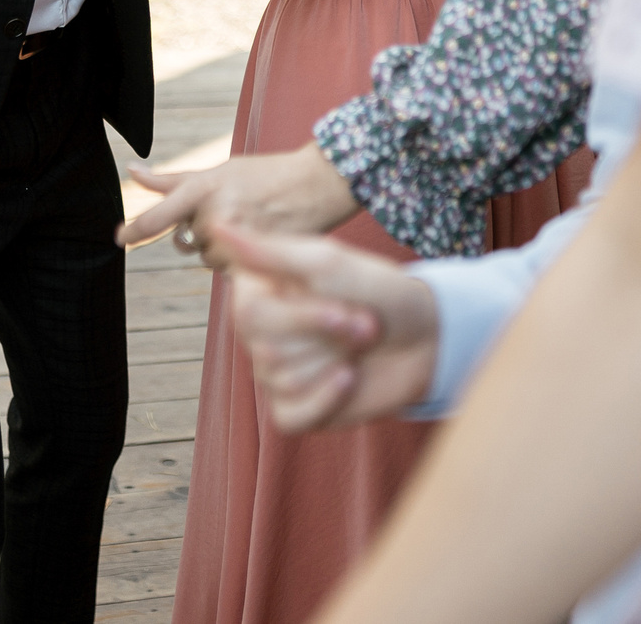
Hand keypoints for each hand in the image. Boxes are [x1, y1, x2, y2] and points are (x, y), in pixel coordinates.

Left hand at [118, 143, 361, 266]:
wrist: (316, 183)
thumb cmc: (264, 174)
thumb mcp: (217, 171)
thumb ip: (172, 180)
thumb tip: (132, 171)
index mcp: (205, 188)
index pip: (160, 215)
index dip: (136, 228)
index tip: (118, 237)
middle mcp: (217, 213)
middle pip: (189, 242)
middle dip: (204, 233)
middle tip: (234, 212)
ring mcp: (237, 238)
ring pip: (210, 260)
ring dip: (223, 250)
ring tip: (251, 224)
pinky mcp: (256, 258)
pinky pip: (231, 271)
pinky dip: (240, 262)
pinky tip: (260, 239)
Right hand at [220, 222, 442, 433]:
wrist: (424, 336)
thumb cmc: (376, 290)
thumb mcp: (330, 262)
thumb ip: (272, 251)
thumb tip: (216, 225)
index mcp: (259, 292)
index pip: (250, 314)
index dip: (305, 316)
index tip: (345, 304)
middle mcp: (259, 333)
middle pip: (268, 350)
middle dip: (329, 338)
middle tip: (363, 324)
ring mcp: (273, 374)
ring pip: (284, 380)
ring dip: (336, 361)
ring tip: (359, 345)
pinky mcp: (294, 409)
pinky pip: (292, 415)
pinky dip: (328, 399)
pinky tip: (349, 378)